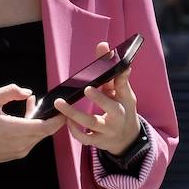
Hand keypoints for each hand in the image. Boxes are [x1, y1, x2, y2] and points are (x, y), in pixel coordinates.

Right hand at [0, 83, 65, 168]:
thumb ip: (10, 91)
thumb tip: (28, 92)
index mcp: (15, 130)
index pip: (47, 127)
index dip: (59, 118)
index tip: (62, 107)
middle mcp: (21, 144)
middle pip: (46, 131)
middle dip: (50, 117)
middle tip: (48, 103)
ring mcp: (20, 151)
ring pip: (39, 136)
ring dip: (40, 122)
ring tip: (30, 106)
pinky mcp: (17, 155)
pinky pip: (31, 141)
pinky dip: (32, 130)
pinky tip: (23, 120)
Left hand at [54, 42, 139, 156]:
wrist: (128, 139)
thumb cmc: (122, 109)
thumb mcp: (122, 93)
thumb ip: (110, 72)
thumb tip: (104, 47)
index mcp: (125, 102)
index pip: (123, 88)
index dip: (118, 79)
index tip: (112, 66)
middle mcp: (118, 117)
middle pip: (110, 108)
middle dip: (100, 98)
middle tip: (86, 88)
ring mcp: (108, 131)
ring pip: (91, 124)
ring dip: (74, 114)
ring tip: (60, 103)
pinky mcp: (97, 141)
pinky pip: (84, 138)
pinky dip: (74, 131)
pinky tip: (65, 120)